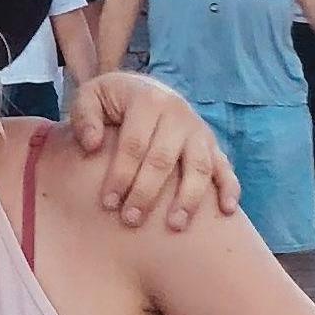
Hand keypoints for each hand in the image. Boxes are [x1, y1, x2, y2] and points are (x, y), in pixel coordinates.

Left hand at [72, 72, 239, 229]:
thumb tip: (92, 145)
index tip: (108, 203)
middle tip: (131, 220)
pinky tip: (226, 211)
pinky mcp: (212, 144)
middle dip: (146, 193)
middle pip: (163, 160)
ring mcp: (198, 130)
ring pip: (198, 167)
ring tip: (175, 225)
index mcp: (148, 100)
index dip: (121, 175)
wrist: (144, 89)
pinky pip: (225, 167)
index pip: (134, 145)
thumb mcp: (91, 96)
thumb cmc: (112, 101)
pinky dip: (229, 188)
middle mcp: (178, 114)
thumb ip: (85, 116)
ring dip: (188, 198)